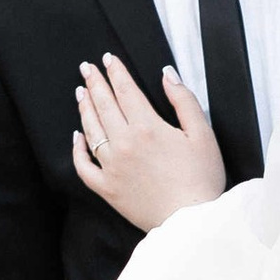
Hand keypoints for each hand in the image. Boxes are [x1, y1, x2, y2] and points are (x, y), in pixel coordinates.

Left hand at [72, 54, 226, 231]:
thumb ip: (183, 101)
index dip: (116, 72)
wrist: (192, 220)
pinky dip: (77, 150)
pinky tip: (77, 137)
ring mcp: (112, 167)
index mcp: (147, 127)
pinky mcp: (107, 189)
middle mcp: (124, 143)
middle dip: (94, 83)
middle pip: (104, 105)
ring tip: (81, 93)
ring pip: (91, 130)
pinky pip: (84, 167)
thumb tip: (166, 75)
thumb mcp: (202, 134)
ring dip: (84, 108)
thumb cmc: (202, 179)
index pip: (125, 90)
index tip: (108, 59)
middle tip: (87, 68)